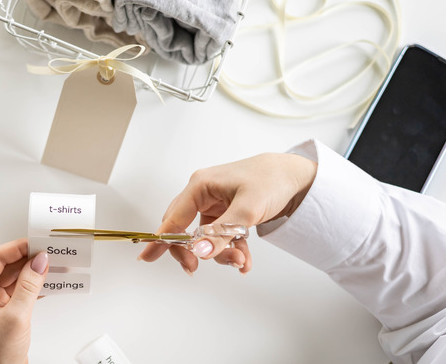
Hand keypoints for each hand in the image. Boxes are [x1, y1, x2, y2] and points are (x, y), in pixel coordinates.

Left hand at [0, 238, 48, 363]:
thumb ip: (29, 285)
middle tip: (50, 251)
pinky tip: (50, 282)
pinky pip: (20, 290)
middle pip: (6, 265)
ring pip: (15, 277)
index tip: (38, 242)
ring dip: (34, 272)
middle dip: (29, 258)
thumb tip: (39, 261)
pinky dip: (35, 285)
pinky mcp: (4, 310)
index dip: (18, 247)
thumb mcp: (15, 317)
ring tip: (54, 264)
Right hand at [139, 152, 316, 274]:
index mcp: (200, 186)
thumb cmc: (272, 179)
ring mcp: (215, 206)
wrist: (297, 177)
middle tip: (198, 268)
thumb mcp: (248, 208)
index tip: (147, 258)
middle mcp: (203, 195)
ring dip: (220, 253)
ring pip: (205, 238)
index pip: (173, 218)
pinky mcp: (227, 214)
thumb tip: (198, 251)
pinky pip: (221, 238)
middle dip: (197, 251)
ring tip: (240, 260)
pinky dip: (231, 251)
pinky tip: (244, 261)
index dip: (160, 240)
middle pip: (185, 230)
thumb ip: (221, 232)